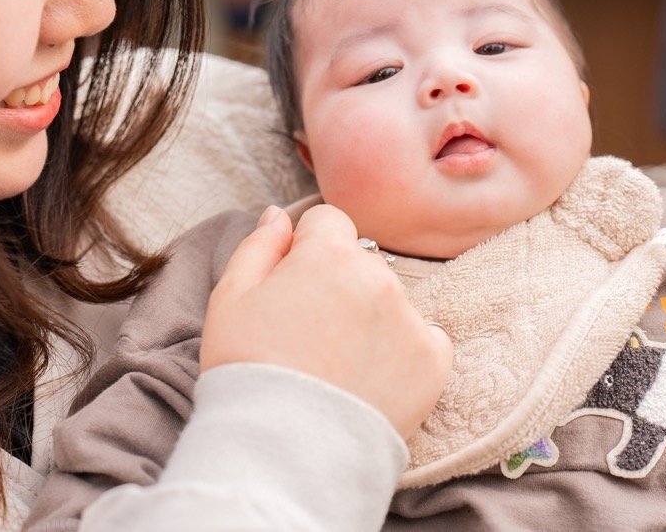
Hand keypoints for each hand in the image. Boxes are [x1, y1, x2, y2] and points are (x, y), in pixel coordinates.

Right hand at [200, 203, 452, 438]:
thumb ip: (259, 246)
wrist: (284, 451)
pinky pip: (424, 340)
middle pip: (361, 262)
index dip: (306, 250)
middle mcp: (379, 276)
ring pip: (390, 301)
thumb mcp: (230, 298)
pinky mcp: (434, 361)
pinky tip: (370, 381)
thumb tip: (279, 215)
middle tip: (309, 336)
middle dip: (340, 285)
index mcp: (330, 252)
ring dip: (371, 319)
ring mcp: (411, 318)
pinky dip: (403, 355)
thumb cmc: (248, 370)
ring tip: (337, 366)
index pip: (327, 221)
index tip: (293, 287)